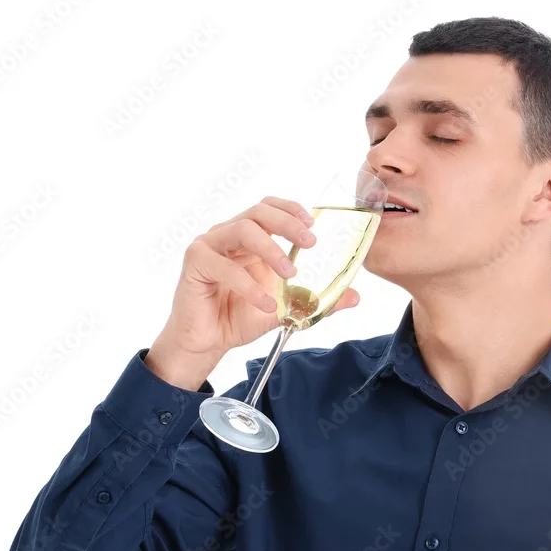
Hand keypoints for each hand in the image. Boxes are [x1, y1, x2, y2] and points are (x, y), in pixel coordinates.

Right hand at [147, 197, 359, 385]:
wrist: (208, 342)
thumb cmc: (240, 317)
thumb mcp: (286, 308)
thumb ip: (316, 300)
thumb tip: (354, 297)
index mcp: (249, 238)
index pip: (268, 209)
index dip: (290, 209)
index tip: (313, 223)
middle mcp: (228, 235)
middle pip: (257, 211)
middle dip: (287, 222)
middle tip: (310, 242)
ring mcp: (209, 246)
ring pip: (242, 230)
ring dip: (270, 250)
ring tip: (290, 275)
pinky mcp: (196, 263)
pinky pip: (225, 266)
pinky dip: (249, 286)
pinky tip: (266, 304)